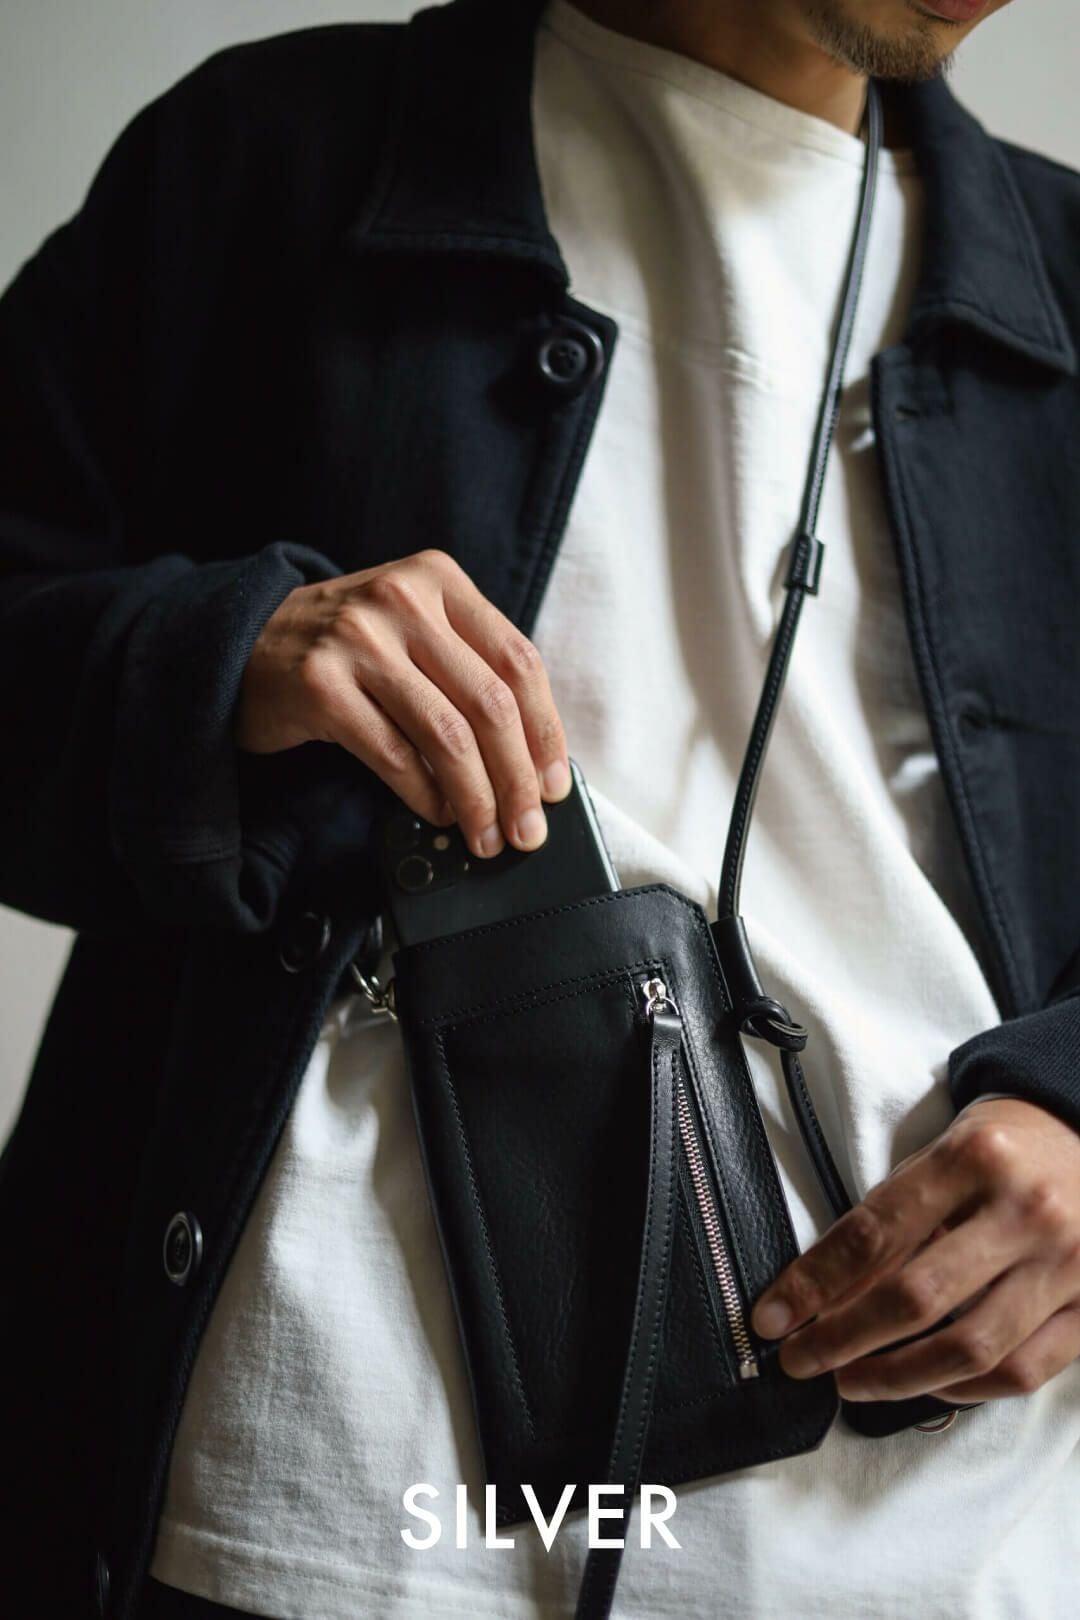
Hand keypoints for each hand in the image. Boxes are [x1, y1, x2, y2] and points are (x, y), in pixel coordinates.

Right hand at [234, 548, 571, 858]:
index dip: (546, 731)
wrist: (243, 643)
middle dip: (518, 779)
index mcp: (438, 579)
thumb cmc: (344, 649)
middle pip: (490, 702)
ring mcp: (357, 639)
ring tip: (486, 834)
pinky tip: (439, 811)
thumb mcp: (411, 629)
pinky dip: (425, 794)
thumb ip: (468, 670)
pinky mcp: (320, 684)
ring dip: (477, 798)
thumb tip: (533, 759)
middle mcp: (402, 599)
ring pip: (448, 734)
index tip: (554, 783)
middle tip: (528, 828)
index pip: (518, 661)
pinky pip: (394, 755)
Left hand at [750, 1098, 1079, 1402]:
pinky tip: (923, 1385)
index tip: (773, 1318)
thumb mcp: (941, 1156)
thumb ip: (892, 1218)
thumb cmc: (1002, 1149)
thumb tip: (824, 1294)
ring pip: (968, 1348)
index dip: (814, 1283)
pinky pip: (1020, 1371)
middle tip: (801, 1360)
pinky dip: (963, 1390)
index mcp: (972, 1159)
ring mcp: (1064, 1264)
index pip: (874, 1233)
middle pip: (915, 1297)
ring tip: (851, 1382)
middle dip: (843, 1339)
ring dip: (896, 1378)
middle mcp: (1022, 1212)